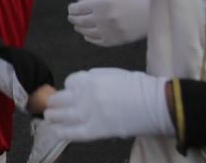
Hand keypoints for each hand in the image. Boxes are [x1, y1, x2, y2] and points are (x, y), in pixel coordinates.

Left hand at [46, 68, 173, 141]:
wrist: (154, 104)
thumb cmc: (138, 87)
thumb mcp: (112, 73)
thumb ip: (94, 78)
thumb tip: (81, 84)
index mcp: (87, 79)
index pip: (69, 83)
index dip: (70, 89)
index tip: (72, 94)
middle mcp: (83, 95)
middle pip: (59, 99)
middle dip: (54, 103)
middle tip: (52, 107)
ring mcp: (87, 113)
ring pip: (60, 115)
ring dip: (53, 116)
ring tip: (50, 118)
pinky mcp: (95, 130)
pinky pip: (72, 132)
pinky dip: (62, 131)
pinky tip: (58, 131)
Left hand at [68, 0, 149, 46]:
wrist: (157, 12)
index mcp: (102, 3)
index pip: (77, 8)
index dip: (72, 8)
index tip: (72, 7)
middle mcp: (103, 18)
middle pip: (79, 20)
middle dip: (73, 17)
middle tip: (72, 16)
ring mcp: (109, 31)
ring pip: (85, 32)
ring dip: (79, 27)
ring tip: (78, 25)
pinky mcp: (116, 41)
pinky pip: (97, 41)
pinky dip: (89, 38)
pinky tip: (88, 34)